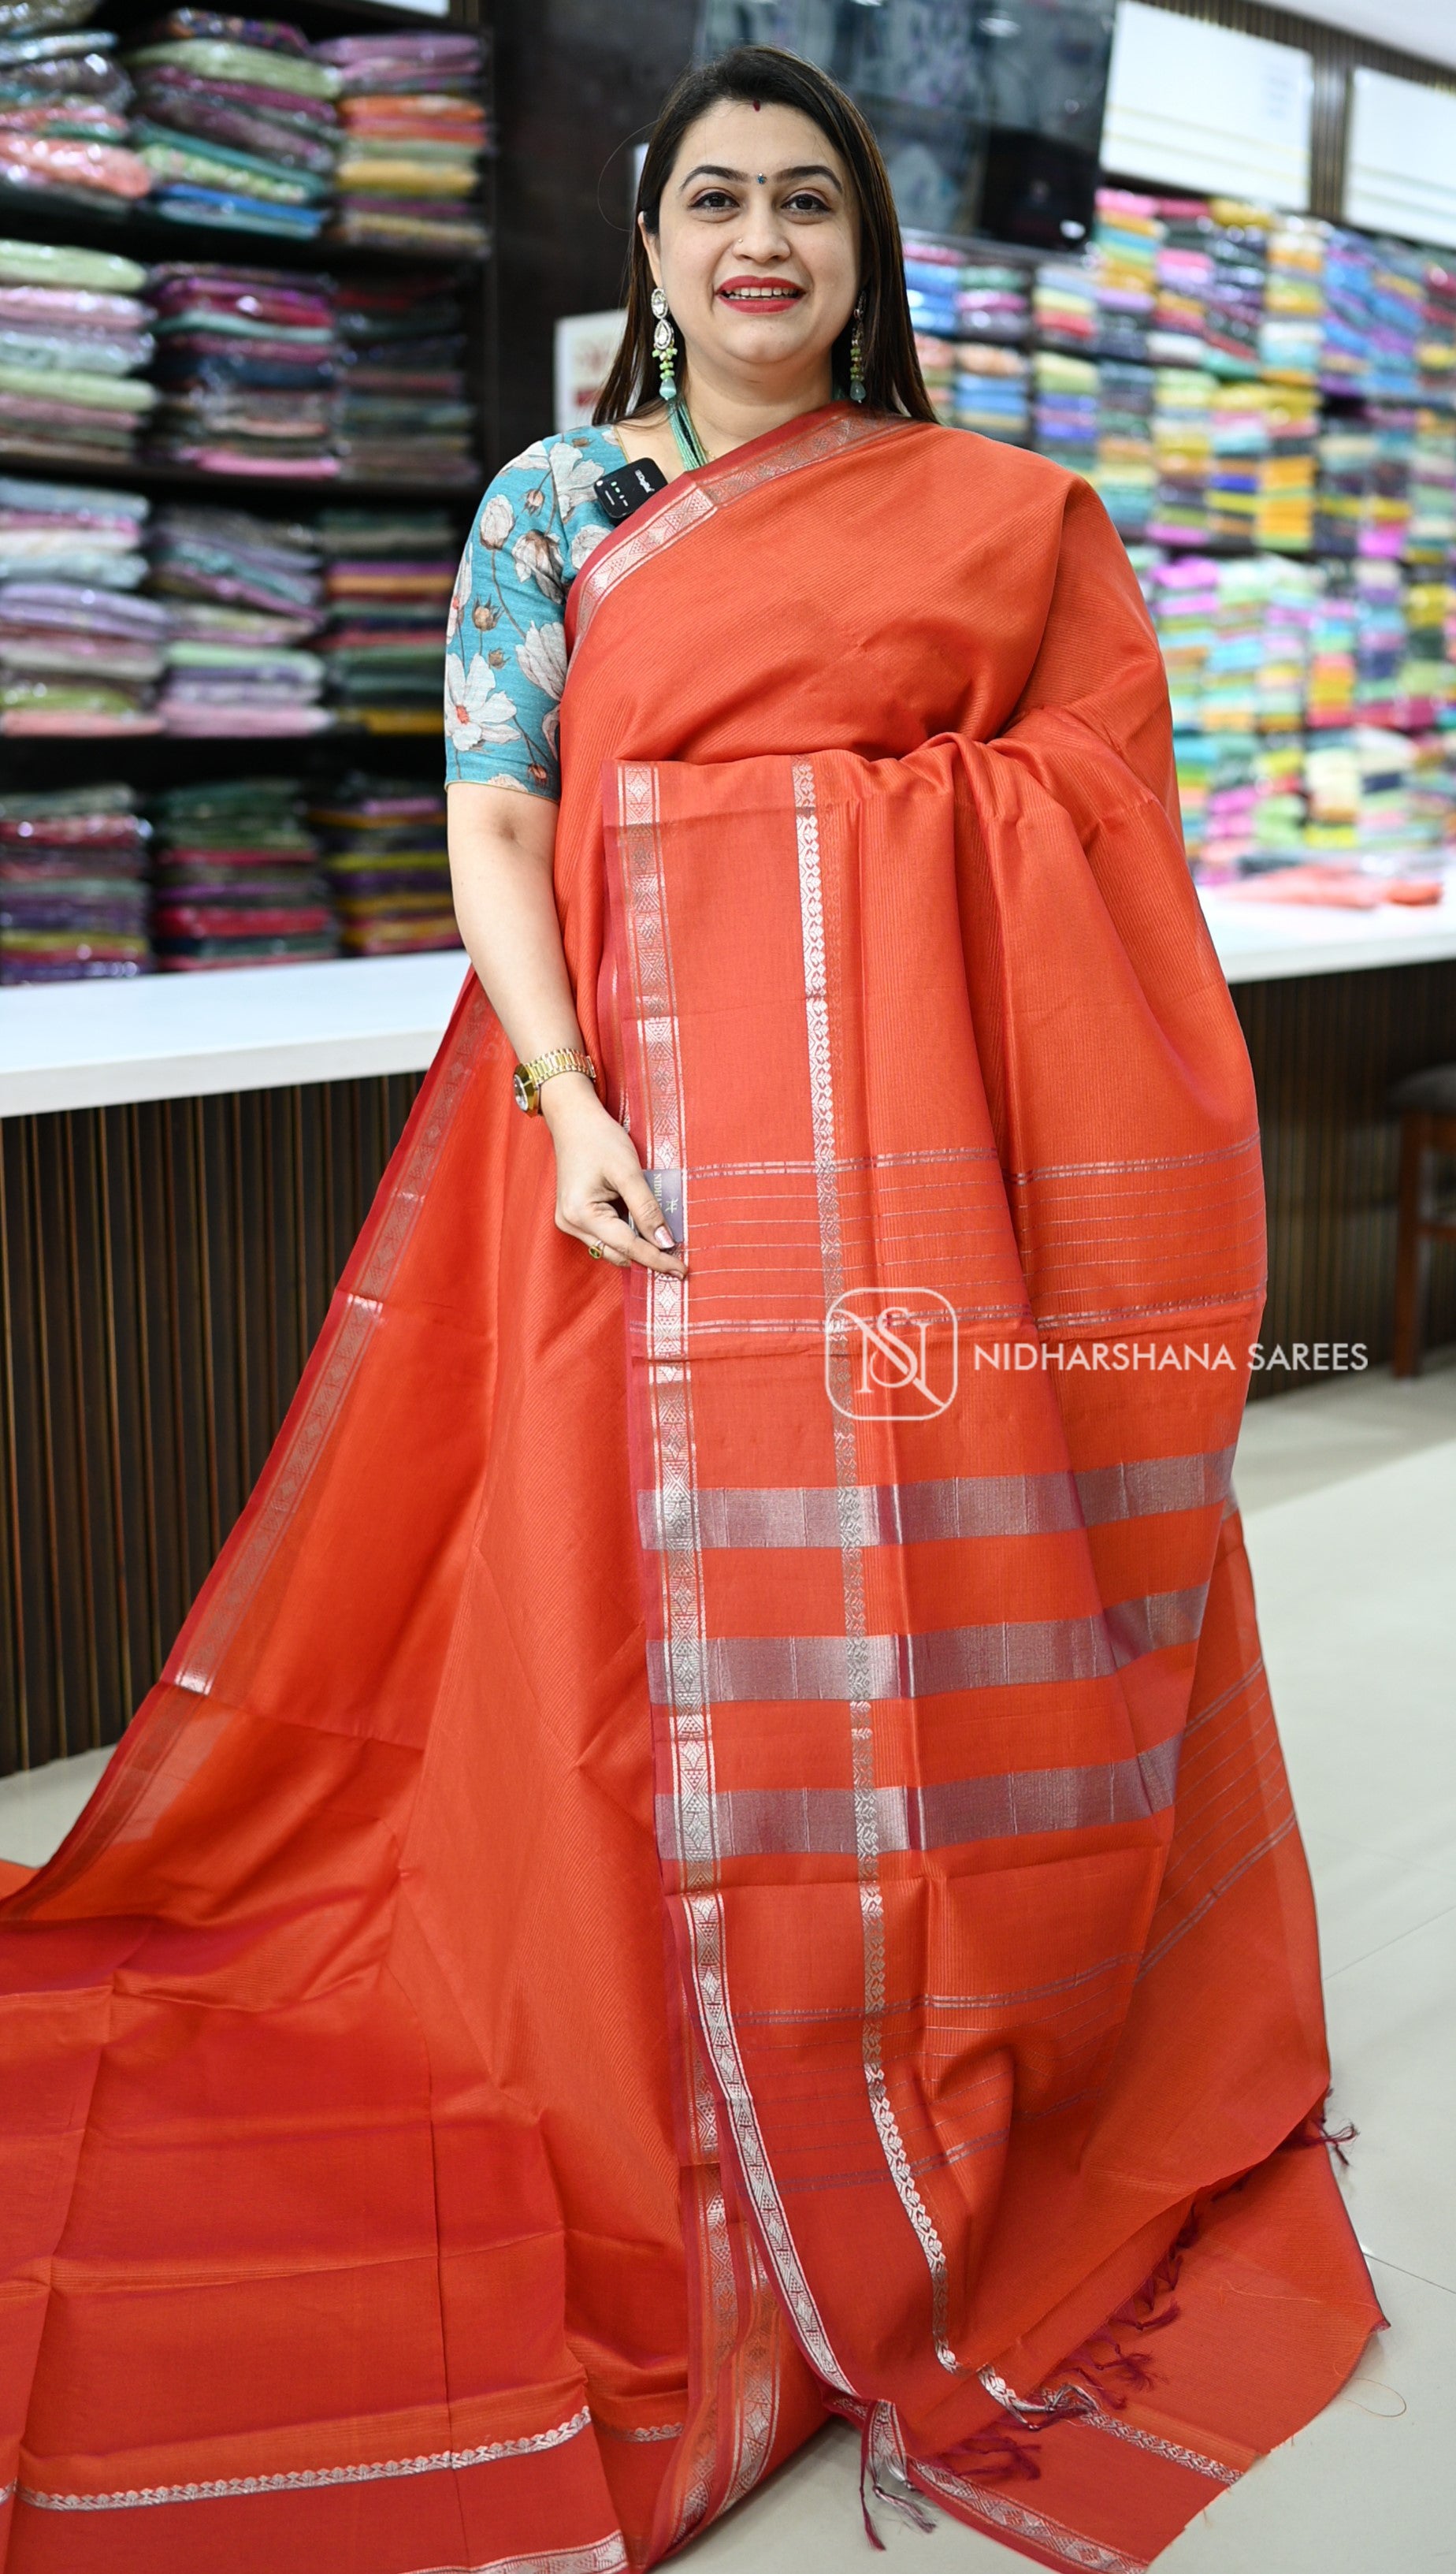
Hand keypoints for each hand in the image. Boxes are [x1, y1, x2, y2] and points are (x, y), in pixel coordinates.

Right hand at [542, 1075, 685, 1273]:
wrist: (573, 1118)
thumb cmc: (599, 1139)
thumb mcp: (629, 1171)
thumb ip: (647, 1209)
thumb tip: (665, 1242)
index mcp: (581, 1213)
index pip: (628, 1246)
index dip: (657, 1259)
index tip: (682, 1270)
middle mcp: (571, 1223)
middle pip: (618, 1253)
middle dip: (648, 1256)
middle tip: (679, 1259)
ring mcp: (570, 1221)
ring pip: (612, 1247)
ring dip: (638, 1246)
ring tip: (665, 1242)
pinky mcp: (575, 1216)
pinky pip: (606, 1235)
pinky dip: (626, 1234)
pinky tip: (644, 1227)